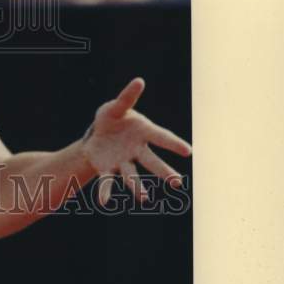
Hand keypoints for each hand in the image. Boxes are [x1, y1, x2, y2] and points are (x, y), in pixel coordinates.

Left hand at [80, 77, 191, 203]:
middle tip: (177, 182)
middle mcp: (137, 150)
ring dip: (137, 186)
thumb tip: (140, 81)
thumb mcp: (116, 106)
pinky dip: (106, 191)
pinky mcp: (108, 169)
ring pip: (132, 175)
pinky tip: (104, 202)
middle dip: (164, 171)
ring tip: (144, 199)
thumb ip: (127, 97)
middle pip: (152, 161)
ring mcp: (123, 161)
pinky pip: (108, 181)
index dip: (174, 144)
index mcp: (143, 132)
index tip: (188, 151)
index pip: (161, 137)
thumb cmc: (112, 118)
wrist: (95, 135)